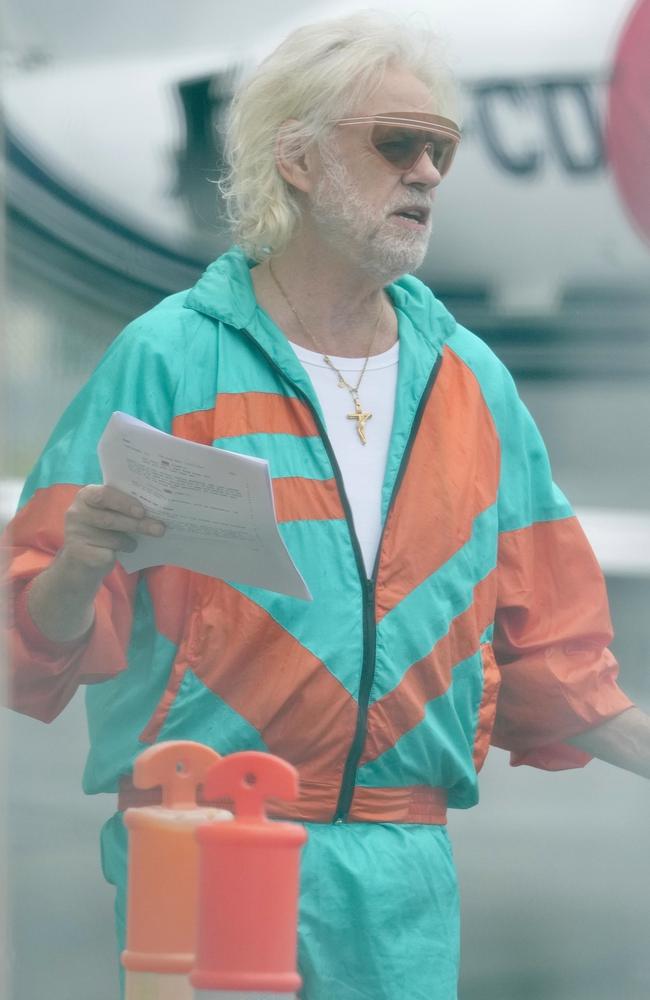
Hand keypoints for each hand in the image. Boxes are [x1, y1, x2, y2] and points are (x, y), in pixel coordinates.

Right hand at [26, 486, 164, 642]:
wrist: (81, 560)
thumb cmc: (102, 531)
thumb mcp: (109, 514)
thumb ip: (123, 508)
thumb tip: (156, 510)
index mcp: (86, 496)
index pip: (104, 494)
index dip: (124, 502)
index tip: (142, 511)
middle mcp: (76, 513)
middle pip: (111, 519)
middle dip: (138, 524)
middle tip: (159, 528)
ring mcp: (76, 534)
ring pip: (113, 538)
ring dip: (129, 541)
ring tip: (135, 543)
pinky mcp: (80, 554)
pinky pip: (108, 554)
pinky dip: (121, 553)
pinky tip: (123, 552)